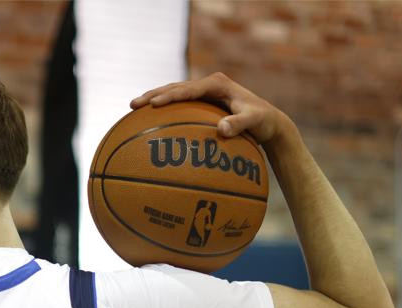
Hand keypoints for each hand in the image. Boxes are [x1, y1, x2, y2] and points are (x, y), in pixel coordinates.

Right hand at [130, 72, 293, 145]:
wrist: (269, 121)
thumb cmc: (262, 122)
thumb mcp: (255, 122)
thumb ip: (240, 124)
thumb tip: (222, 130)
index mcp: (217, 83)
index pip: (188, 89)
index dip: (170, 96)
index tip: (154, 105)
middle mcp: (208, 84)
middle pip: (174, 87)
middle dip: (152, 95)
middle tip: (133, 104)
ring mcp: (203, 92)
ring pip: (172, 92)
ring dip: (153, 99)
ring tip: (133, 108)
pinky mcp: (200, 102)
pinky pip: (177, 104)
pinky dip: (162, 109)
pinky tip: (147, 120)